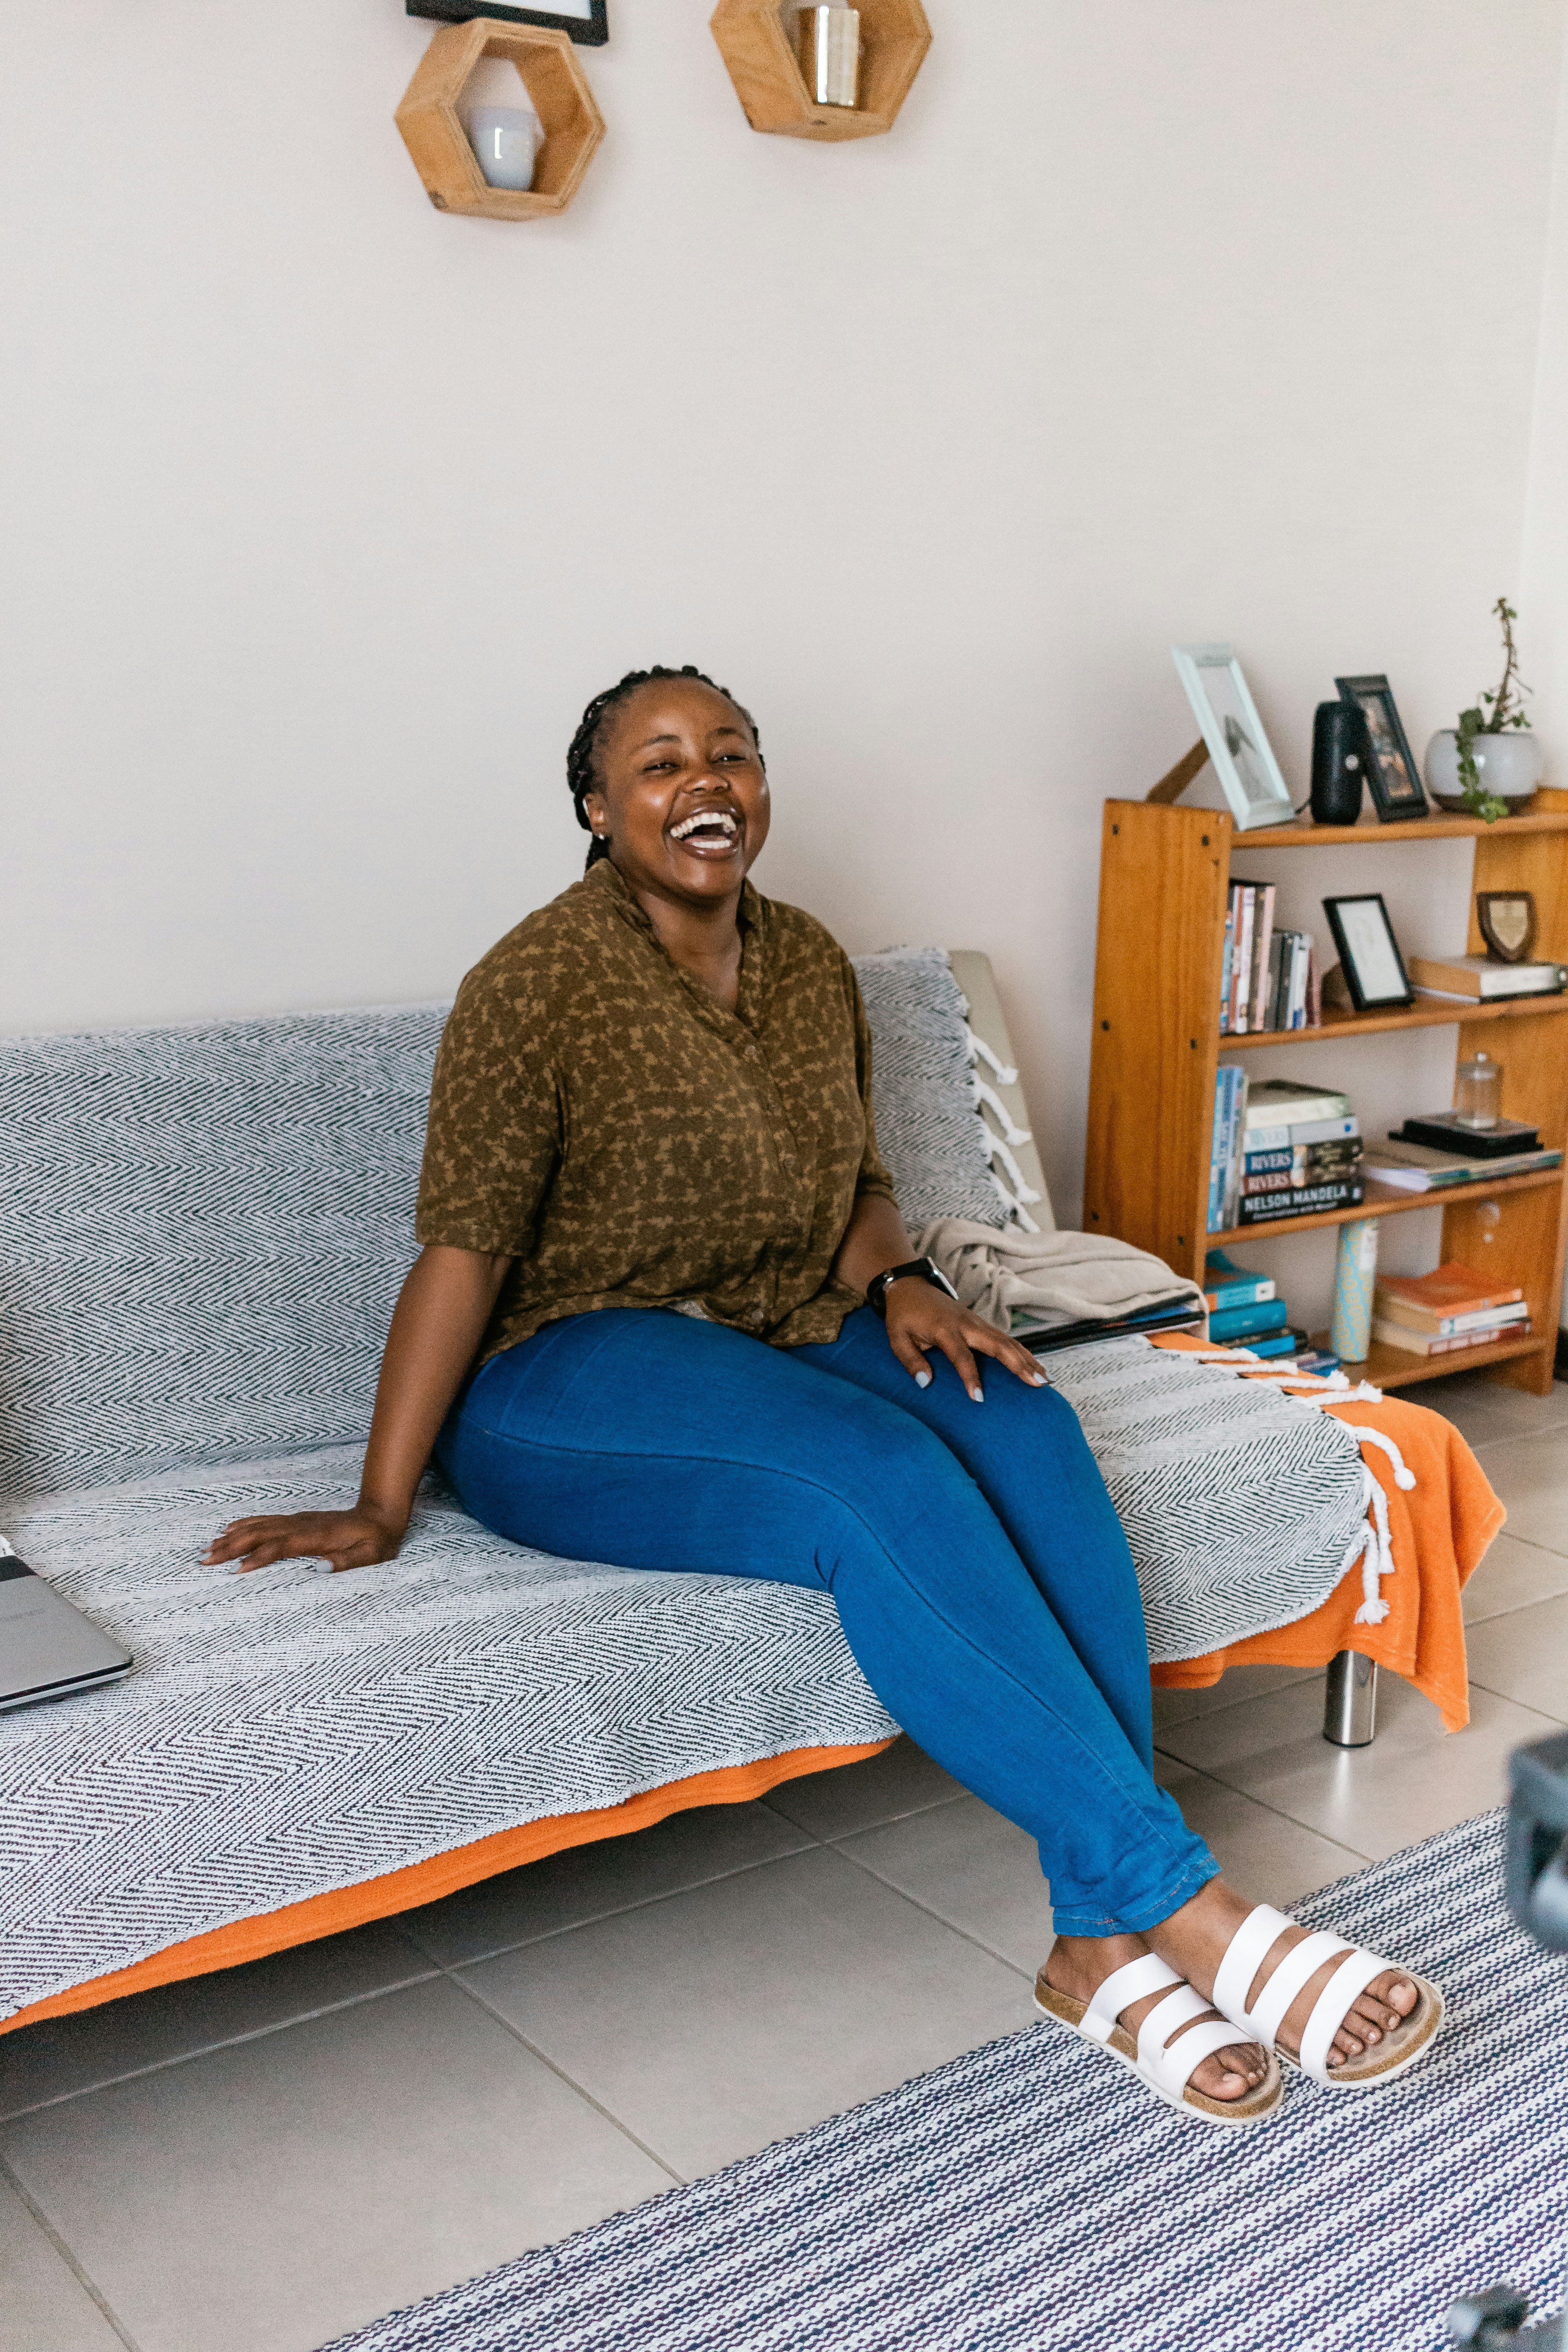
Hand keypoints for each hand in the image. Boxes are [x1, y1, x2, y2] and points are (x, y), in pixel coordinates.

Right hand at [201, 1505, 406, 1575]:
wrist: (382, 1514)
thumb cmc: (377, 1540)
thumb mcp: (371, 1556)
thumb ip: (347, 1563)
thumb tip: (319, 1569)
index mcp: (317, 1537)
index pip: (280, 1547)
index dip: (258, 1558)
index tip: (236, 1572)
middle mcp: (301, 1525)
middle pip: (260, 1534)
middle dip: (230, 1547)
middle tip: (204, 1560)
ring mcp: (297, 1520)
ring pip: (258, 1526)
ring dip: (231, 1537)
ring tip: (206, 1548)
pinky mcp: (297, 1520)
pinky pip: (265, 1520)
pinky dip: (244, 1524)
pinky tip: (228, 1529)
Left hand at [881, 1282, 1049, 1400]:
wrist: (911, 1286)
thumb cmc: (903, 1315)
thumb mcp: (896, 1337)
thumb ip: (910, 1361)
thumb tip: (925, 1384)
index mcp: (944, 1329)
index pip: (961, 1356)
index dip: (970, 1377)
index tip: (979, 1398)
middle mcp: (967, 1324)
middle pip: (998, 1344)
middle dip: (1018, 1364)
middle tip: (1036, 1384)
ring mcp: (977, 1322)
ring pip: (1008, 1341)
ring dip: (1028, 1359)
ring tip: (1045, 1380)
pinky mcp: (982, 1324)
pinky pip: (1006, 1339)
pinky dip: (1023, 1353)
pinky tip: (1035, 1367)